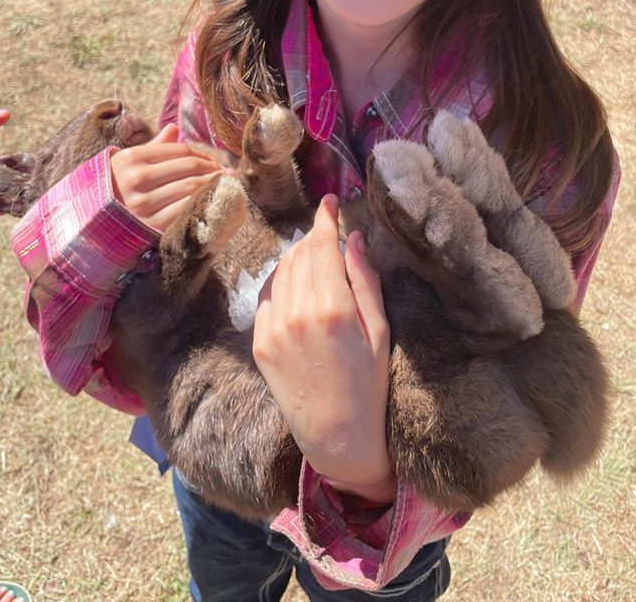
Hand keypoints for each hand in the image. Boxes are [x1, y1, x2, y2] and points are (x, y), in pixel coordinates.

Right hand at [110, 123, 225, 231]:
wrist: (94, 223)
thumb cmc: (116, 188)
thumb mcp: (128, 164)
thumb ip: (153, 147)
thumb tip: (174, 128)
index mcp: (131, 158)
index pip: (179, 150)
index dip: (201, 154)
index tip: (213, 161)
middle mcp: (137, 178)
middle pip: (188, 167)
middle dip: (212, 168)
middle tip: (225, 172)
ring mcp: (144, 203)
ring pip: (191, 186)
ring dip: (214, 184)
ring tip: (225, 183)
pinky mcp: (152, 224)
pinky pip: (186, 208)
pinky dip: (204, 202)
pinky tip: (213, 201)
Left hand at [253, 195, 393, 502]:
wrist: (336, 436)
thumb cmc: (369, 385)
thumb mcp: (379, 331)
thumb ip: (364, 280)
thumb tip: (353, 238)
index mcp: (332, 309)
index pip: (322, 246)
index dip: (325, 218)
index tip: (328, 202)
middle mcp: (298, 314)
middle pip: (301, 254)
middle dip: (315, 238)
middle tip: (329, 233)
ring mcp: (274, 329)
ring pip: (282, 271)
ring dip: (298, 257)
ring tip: (317, 261)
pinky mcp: (260, 343)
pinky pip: (268, 295)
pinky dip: (281, 281)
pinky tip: (298, 286)